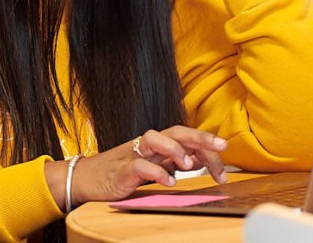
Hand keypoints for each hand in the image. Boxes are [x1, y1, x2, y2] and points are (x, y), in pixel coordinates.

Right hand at [46, 126, 227, 209]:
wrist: (87, 179)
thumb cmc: (122, 172)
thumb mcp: (153, 165)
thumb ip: (175, 161)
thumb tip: (202, 158)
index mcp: (157, 143)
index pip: (184, 136)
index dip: (205, 143)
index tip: (225, 153)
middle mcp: (147, 144)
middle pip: (174, 131)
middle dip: (199, 136)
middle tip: (221, 145)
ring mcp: (133, 154)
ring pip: (154, 139)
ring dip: (174, 149)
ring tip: (189, 165)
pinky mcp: (122, 170)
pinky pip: (139, 166)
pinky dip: (156, 172)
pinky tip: (169, 182)